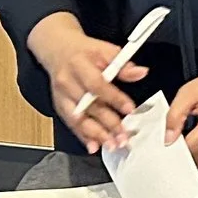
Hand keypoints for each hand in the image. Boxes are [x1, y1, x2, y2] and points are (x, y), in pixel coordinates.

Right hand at [29, 13, 144, 153]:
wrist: (57, 50)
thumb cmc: (83, 51)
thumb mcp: (104, 50)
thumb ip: (122, 64)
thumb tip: (140, 72)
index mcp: (78, 65)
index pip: (97, 84)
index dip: (114, 98)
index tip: (130, 109)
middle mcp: (67, 82)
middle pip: (88, 106)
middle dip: (108, 124)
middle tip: (124, 136)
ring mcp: (61, 97)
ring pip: (78, 119)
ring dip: (96, 135)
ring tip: (112, 145)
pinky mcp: (60, 107)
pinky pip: (71, 125)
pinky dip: (83, 137)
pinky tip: (94, 147)